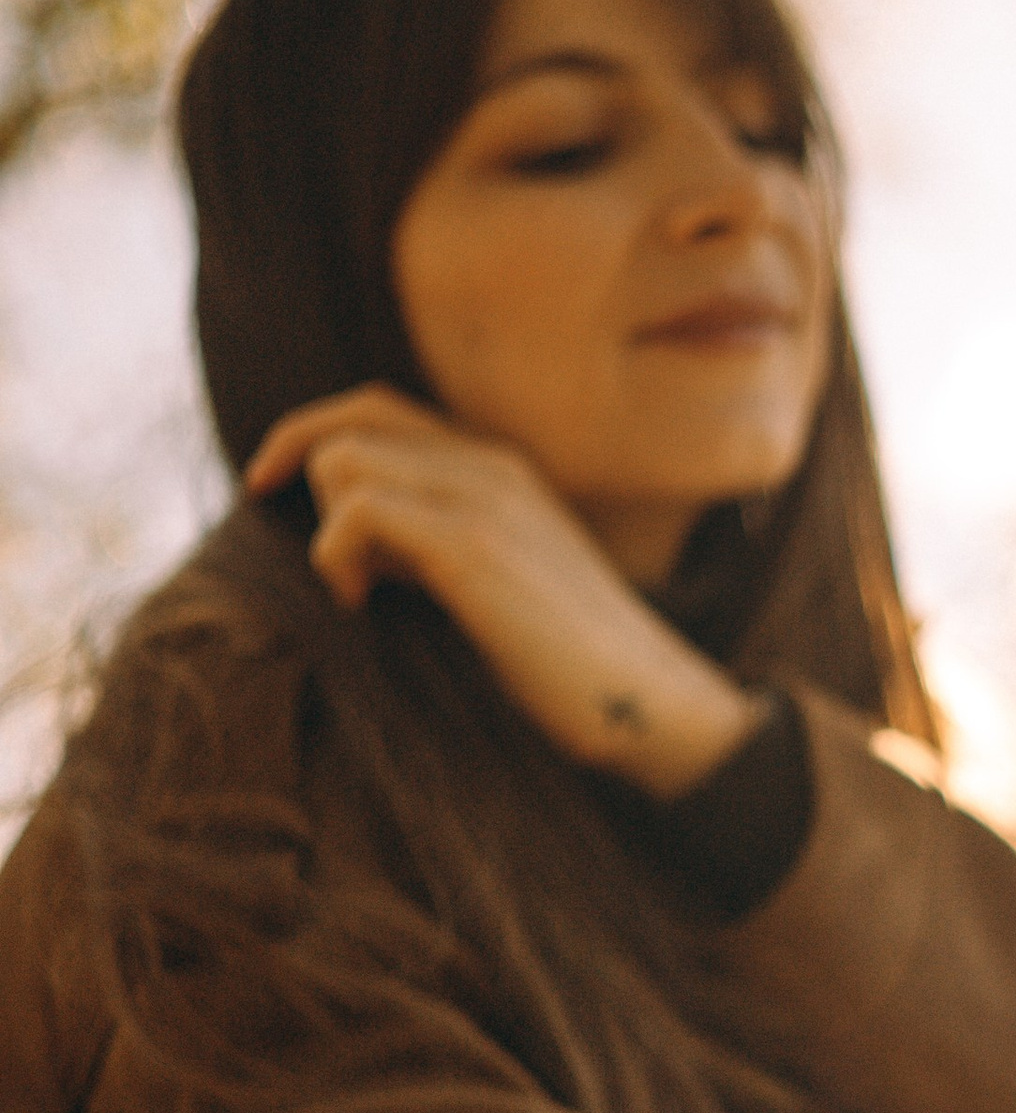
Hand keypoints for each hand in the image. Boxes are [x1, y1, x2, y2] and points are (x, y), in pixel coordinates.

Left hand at [245, 387, 762, 794]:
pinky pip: (358, 510)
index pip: (380, 409)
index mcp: (500, 468)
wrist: (648, 703)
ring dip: (326, 527)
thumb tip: (356, 551)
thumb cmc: (570, 668)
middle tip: (276, 527)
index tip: (269, 490)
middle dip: (296, 465)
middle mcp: (492, 465)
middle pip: (353, 419)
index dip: (310, 436)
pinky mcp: (472, 547)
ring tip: (353, 592)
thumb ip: (438, 547)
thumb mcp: (499, 584)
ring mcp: (485, 499)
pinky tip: (359, 606)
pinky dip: (335, 556)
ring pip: (345, 459)